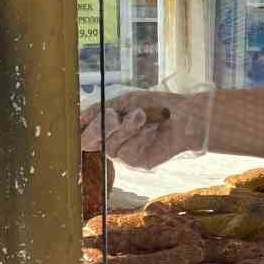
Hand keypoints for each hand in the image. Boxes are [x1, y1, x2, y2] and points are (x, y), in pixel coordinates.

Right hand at [79, 91, 208, 169]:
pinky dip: (136, 137)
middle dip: (100, 127)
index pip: (83, 131)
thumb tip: (79, 117)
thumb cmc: (156, 105)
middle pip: (88, 142)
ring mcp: (124, 153)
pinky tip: (149, 130)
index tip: (85, 117)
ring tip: (141, 115)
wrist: (184, 115)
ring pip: (108, 146)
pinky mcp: (137, 162)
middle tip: (114, 116)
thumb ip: (100, 110)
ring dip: (125, 128)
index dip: (81, 126)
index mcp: (107, 126)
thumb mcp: (125, 101)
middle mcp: (112, 141)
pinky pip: (125, 152)